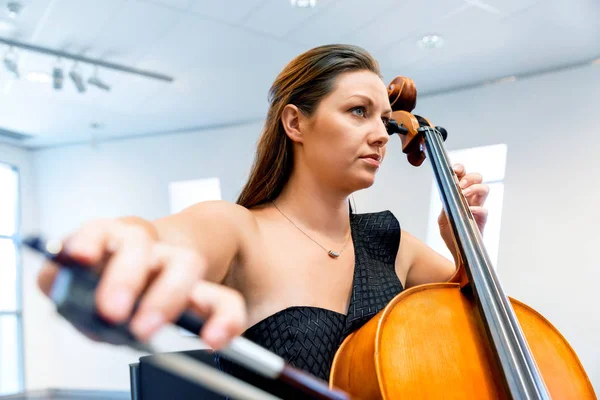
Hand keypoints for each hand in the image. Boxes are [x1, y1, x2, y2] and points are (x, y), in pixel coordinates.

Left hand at [36, 218, 245, 349]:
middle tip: (112, 311)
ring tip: (146, 329)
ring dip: (167, 297)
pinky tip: (212, 338)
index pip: (100, 229)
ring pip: (186, 263)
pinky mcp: (207, 291)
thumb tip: (59, 286)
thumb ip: (63, 282)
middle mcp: (149, 247)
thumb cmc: (117, 276)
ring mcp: (179, 266)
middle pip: (140, 242)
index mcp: (114, 239)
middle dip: (125, 276)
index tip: (78, 257)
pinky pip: (226, 300)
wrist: (165, 266)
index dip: (88, 240)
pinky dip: (223, 319)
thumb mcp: (83, 278)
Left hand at [438, 164, 489, 257]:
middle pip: (478, 177)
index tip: (455, 169)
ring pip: (485, 189)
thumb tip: (447, 195)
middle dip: (470, 177)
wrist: (457, 252)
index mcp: (459, 195)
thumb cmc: (451, 234)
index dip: (461, 169)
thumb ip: (445, 207)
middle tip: (460, 185)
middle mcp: (471, 199)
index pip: (463, 176)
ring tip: (464, 194)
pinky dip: (477, 209)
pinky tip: (469, 211)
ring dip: (474, 188)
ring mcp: (478, 209)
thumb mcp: (443, 219)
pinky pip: (484, 210)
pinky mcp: (482, 221)